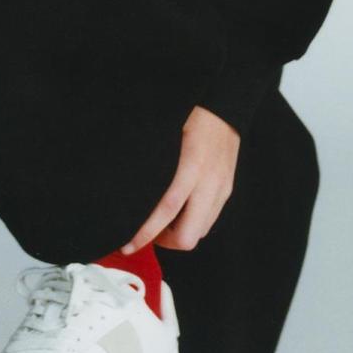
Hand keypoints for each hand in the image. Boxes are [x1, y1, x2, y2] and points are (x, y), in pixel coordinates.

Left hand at [118, 106, 241, 254]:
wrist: (225, 107)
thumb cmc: (191, 116)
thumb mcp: (164, 135)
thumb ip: (151, 164)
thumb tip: (126, 186)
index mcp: (191, 167)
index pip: (167, 211)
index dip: (147, 233)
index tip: (129, 244)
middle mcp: (209, 183)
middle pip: (188, 235)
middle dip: (165, 243)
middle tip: (147, 235)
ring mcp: (221, 189)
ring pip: (200, 231)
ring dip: (179, 234)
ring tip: (161, 224)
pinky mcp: (226, 190)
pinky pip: (209, 220)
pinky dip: (192, 224)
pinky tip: (180, 213)